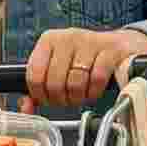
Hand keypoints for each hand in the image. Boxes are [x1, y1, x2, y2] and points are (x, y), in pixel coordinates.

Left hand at [20, 28, 146, 113]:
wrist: (121, 46)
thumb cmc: (84, 60)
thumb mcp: (57, 69)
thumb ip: (38, 89)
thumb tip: (25, 108)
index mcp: (48, 40)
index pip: (34, 75)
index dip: (40, 95)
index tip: (48, 100)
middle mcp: (67, 37)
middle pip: (54, 82)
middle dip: (60, 99)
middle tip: (67, 100)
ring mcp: (90, 41)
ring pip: (75, 82)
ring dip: (78, 97)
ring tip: (81, 96)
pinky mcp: (112, 49)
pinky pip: (97, 78)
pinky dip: (94, 91)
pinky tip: (94, 90)